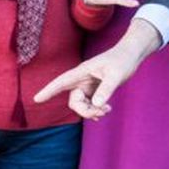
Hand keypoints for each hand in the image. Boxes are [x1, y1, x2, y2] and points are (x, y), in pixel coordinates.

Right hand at [33, 18, 161, 118]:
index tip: (37, 99)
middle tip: (101, 112)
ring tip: (107, 110)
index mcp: (82, 72)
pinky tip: (104, 111)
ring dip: (91, 111)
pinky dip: (95, 110)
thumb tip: (96, 105)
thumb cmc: (122, 60)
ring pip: (81, 104)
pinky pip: (88, 104)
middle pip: (74, 100)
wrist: (130, 55)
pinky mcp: (94, 89)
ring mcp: (87, 85)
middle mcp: (81, 79)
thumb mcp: (116, 75)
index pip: (61, 82)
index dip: (49, 90)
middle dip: (84, 110)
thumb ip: (106, 89)